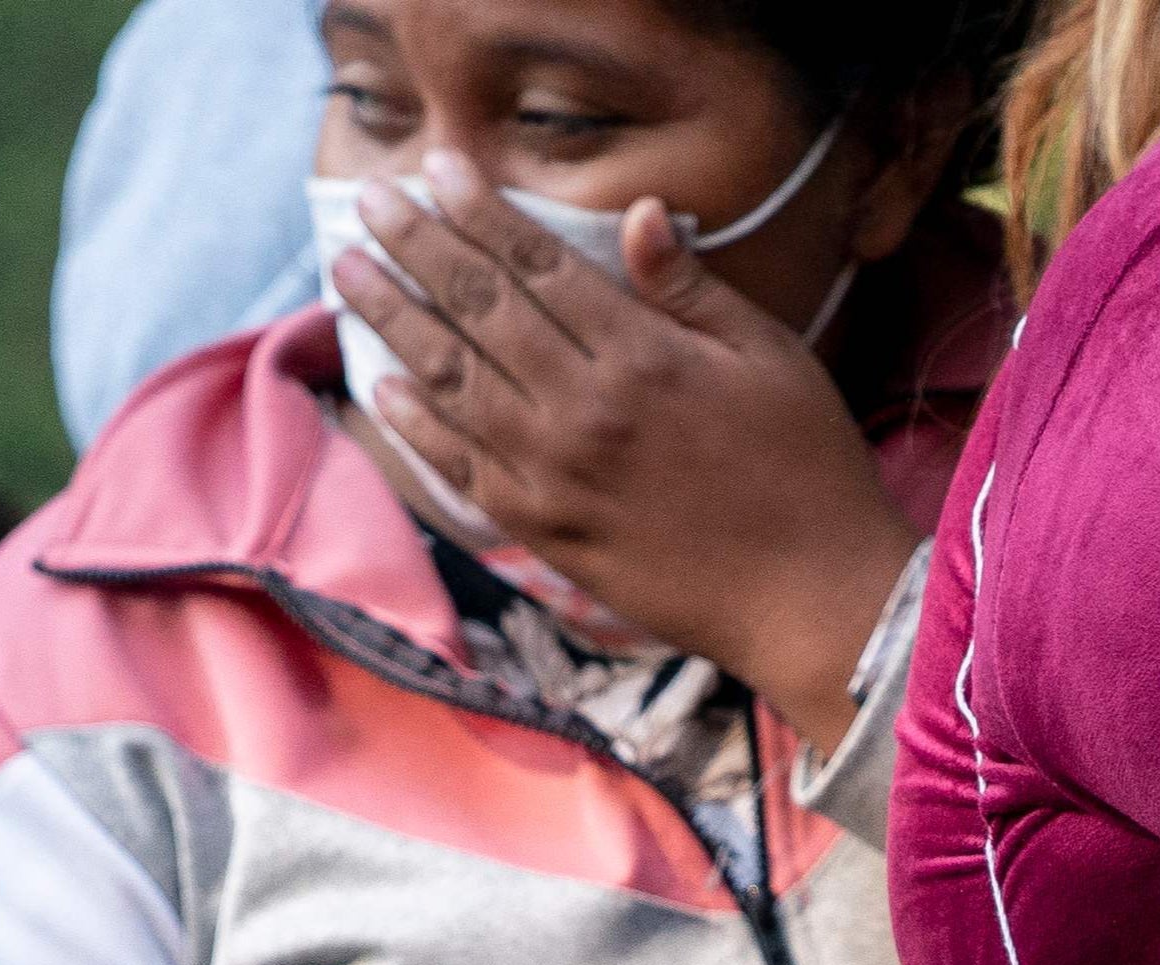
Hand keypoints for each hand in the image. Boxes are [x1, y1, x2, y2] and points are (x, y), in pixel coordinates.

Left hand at [331, 156, 926, 751]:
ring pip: (451, 381)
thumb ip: (689, 288)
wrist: (811, 601)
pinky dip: (416, 424)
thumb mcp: (769, 358)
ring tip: (348, 272)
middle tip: (368, 202)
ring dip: (392, 321)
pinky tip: (381, 385)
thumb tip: (635, 212)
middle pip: (477, 311)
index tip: (437, 170)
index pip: (536, 266)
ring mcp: (555, 477)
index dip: (480, 212)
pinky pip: (460, 468)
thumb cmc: (806, 470)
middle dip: (416, 248)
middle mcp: (583, 411)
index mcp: (641, 356)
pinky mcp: (546, 533)